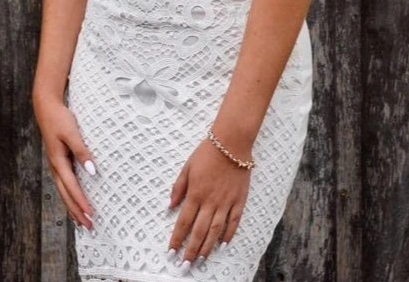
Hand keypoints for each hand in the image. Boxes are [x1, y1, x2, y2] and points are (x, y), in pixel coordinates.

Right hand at [32, 92, 96, 229]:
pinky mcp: (58, 161)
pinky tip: (75, 200)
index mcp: (58, 162)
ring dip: (72, 207)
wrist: (46, 108)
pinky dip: (70, 196)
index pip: (72, 188)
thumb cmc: (60, 119)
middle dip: (77, 211)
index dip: (81, 202)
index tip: (91, 215)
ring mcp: (55, 165)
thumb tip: (92, 171)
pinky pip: (64, 184)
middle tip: (89, 226)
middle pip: (66, 195)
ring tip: (81, 221)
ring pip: (64, 192)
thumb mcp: (72, 133)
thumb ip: (82, 151)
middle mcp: (55, 167)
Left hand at [167, 137, 250, 266]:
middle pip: (199, 231)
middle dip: (191, 250)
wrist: (231, 143)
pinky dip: (228, 234)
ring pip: (215, 231)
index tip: (171, 252)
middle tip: (185, 266)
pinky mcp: (239, 200)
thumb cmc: (207, 153)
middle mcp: (210, 201)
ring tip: (201, 260)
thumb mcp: (187, 166)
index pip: (184, 222)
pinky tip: (223, 244)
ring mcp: (226, 202)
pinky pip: (234, 221)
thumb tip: (170, 206)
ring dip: (207, 247)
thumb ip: (178, 187)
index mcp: (195, 193)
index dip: (177, 238)